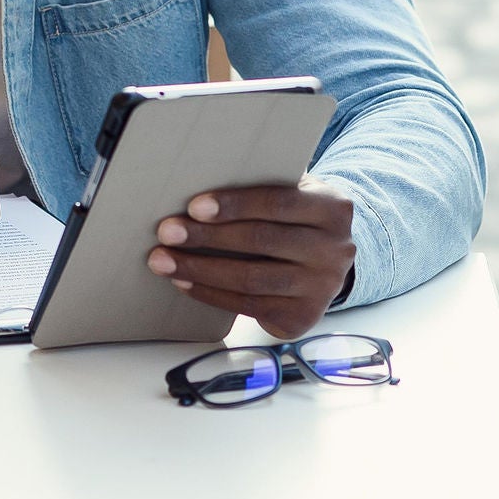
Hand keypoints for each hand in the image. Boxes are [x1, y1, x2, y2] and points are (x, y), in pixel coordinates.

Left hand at [144, 177, 356, 339]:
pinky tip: (184, 282)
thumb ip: (263, 185)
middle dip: (207, 237)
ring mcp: (321, 287)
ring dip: (200, 269)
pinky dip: (210, 293)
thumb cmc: (296, 218)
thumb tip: (197, 180)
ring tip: (164, 260)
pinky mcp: (302, 317)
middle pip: (261, 241)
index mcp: (332, 208)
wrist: (330, 263)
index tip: (194, 206)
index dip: (234, 204)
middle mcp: (334, 249)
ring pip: (251, 278)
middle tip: (167, 232)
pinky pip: (248, 305)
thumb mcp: (295, 193)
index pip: (278, 202)